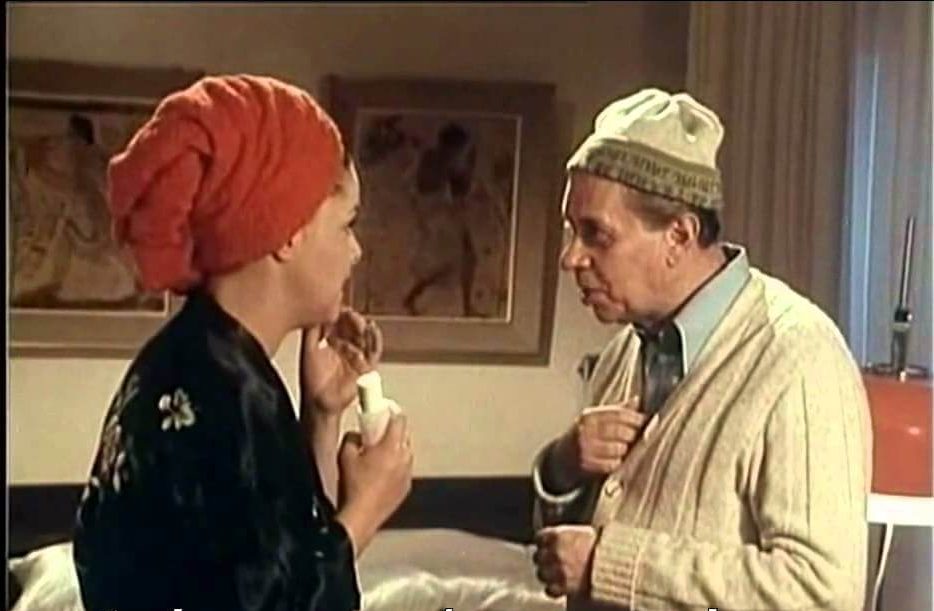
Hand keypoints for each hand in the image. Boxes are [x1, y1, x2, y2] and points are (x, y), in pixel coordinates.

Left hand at [300, 309, 382, 413]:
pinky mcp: (366, 366)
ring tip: (360, 321)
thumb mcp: (308, 351)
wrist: (320, 401)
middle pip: (354, 327)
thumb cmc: (312, 380)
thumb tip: (315, 313)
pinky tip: (373, 329)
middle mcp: (346, 346)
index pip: (339, 323)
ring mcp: (357, 355)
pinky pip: (374, 351)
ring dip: (364, 327)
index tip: (339, 306)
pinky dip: (376, 339)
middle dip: (353, 319)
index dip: (340, 314)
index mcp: (332, 341)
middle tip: (350, 313)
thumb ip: (312, 332)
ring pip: (365, 336)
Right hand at [335, 414, 412, 554]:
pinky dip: (396, 467)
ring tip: (378, 456)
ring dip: (395, 449)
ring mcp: (407, 474)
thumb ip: (353, 438)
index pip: (399, 418)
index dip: (391, 410)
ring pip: (405, 453)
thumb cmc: (353, 486)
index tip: (384, 409)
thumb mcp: (345, 455)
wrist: (360, 517)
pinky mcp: (406, 488)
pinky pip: (404, 470)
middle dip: (392, 430)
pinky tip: (380, 474)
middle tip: (378, 432)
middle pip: (404, 434)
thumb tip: (358, 435)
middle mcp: (404, 458)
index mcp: (390, 446)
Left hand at [533, 525, 597, 597]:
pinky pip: (548, 590)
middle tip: (552, 562)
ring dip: (547, 574)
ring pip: (540, 574)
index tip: (546, 546)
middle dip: (544, 559)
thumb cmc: (600, 547)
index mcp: (556, 536)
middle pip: (537, 557)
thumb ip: (565, 534)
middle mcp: (553, 552)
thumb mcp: (582, 532)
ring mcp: (556, 570)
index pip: (538, 538)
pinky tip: (559, 587)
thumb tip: (556, 536)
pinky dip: (552, 589)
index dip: (543, 543)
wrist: (612, 564)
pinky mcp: (562, 586)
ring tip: (556, 575)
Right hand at [552, 399, 644, 484]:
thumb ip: (617, 410)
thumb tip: (637, 400)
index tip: (642, 421)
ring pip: (617, 448)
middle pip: (619, 431)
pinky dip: (616, 462)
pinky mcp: (586, 464)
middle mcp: (585, 430)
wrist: (562, 456)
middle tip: (634, 436)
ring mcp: (585, 448)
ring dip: (624, 449)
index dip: (633, 417)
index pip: (617, 413)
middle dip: (631, 434)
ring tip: (623, 448)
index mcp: (589, 416)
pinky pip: (611, 464)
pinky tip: (615, 459)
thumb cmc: (584, 435)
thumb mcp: (596, 418)